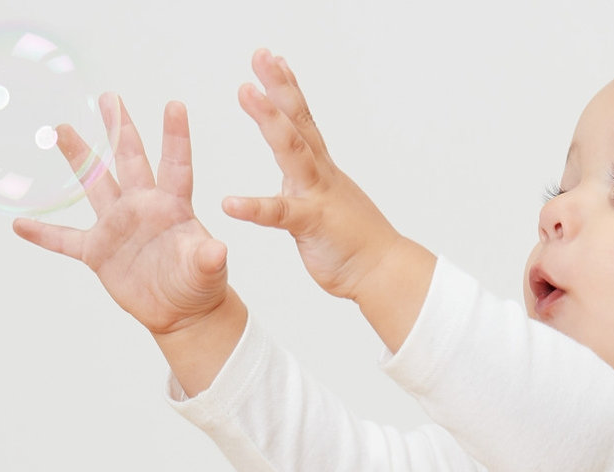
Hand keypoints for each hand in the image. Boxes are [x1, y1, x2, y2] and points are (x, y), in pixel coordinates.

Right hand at [13, 94, 230, 338]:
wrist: (182, 313)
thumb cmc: (200, 285)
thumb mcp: (207, 272)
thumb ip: (207, 259)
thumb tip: (218, 250)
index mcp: (172, 206)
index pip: (175, 166)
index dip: (176, 137)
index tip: (175, 104)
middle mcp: (142, 206)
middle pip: (130, 159)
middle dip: (119, 128)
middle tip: (108, 97)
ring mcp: (117, 226)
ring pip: (94, 184)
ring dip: (78, 157)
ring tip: (60, 128)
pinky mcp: (99, 252)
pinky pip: (64, 240)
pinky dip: (43, 234)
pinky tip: (20, 225)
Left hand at [220, 48, 404, 301]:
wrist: (384, 273)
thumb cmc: (356, 244)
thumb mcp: (330, 205)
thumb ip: (311, 187)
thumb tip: (299, 179)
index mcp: (321, 170)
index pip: (303, 122)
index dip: (288, 90)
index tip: (276, 60)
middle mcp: (320, 174)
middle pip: (298, 122)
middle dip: (278, 86)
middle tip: (261, 55)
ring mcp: (316, 195)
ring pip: (291, 150)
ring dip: (269, 119)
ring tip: (246, 92)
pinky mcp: (310, 225)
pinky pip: (279, 214)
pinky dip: (254, 208)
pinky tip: (229, 203)